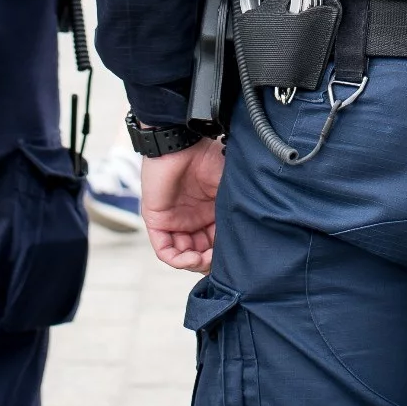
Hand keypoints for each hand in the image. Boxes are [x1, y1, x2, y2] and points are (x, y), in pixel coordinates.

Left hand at [141, 139, 224, 272]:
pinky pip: (165, 249)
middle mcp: (193, 219)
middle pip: (201, 252)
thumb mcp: (228, 188)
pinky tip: (191, 258)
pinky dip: (178, 259)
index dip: (224, 253)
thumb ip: (234, 210)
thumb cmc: (207, 158)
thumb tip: (249, 237)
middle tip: (218, 261)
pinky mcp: (157, 221)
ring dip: (194, 263)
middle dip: (209, 261)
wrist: (181, 142)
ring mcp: (174, 221)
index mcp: (210, 212)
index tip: (234, 256)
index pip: (217, 242)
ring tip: (203, 260)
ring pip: (183, 254)